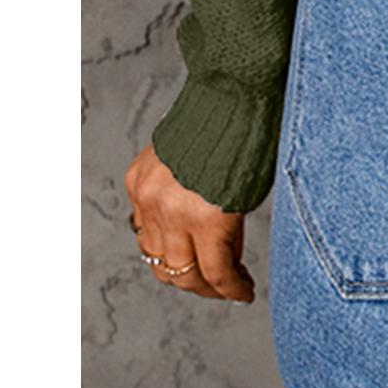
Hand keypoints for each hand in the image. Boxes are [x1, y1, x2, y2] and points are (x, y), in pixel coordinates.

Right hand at [123, 144, 254, 301]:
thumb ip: (231, 233)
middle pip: (180, 273)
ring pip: (154, 255)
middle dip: (205, 285)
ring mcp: (149, 197)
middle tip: (223, 284)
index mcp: (207, 218)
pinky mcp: (136, 180)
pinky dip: (159, 233)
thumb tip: (225, 260)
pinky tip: (180, 232)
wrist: (230, 93)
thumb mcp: (250, 198)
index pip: (215, 274)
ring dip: (177, 264)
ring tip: (200, 264)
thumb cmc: (251, 141)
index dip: (231, 290)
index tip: (243, 293)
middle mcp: (171, 212)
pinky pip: (142, 222)